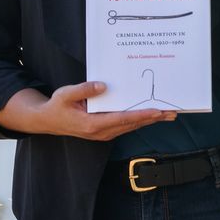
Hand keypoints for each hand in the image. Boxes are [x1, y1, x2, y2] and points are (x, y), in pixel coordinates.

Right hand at [38, 82, 175, 140]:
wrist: (48, 121)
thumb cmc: (57, 106)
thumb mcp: (66, 94)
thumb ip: (84, 90)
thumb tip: (102, 85)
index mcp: (92, 124)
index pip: (122, 119)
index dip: (141, 115)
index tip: (157, 112)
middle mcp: (101, 132)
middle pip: (132, 124)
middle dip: (153, 118)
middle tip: (172, 112)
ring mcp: (104, 134)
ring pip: (131, 127)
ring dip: (149, 120)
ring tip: (167, 115)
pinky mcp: (105, 131)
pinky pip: (126, 126)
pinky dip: (140, 120)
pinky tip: (151, 115)